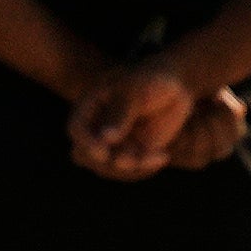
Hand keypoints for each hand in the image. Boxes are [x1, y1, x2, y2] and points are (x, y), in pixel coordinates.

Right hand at [67, 62, 241, 179]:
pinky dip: (145, 168)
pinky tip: (163, 155)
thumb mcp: (134, 91)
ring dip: (130, 168)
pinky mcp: (133, 151)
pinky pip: (131, 170)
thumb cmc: (149, 80)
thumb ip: (119, 114)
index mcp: (89, 107)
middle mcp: (97, 127)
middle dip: (105, 163)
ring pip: (108, 167)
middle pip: (85, 155)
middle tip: (130, 159)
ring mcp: (114, 142)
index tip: (104, 153)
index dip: (87, 143)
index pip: (76, 129)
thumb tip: (106, 138)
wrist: (174, 86)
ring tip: (156, 155)